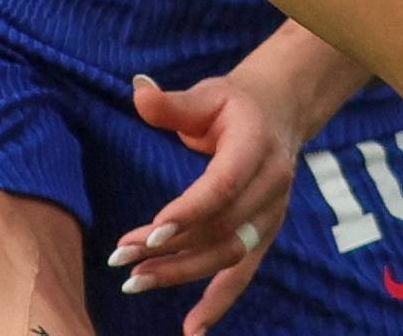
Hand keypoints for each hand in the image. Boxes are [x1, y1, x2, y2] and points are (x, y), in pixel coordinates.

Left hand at [111, 70, 299, 335]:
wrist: (281, 112)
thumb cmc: (235, 102)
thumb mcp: (207, 94)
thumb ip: (172, 103)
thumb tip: (138, 90)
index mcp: (257, 146)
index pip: (225, 185)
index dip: (190, 211)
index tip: (152, 233)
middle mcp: (272, 186)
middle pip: (221, 227)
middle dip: (171, 248)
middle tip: (121, 259)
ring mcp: (272, 215)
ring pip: (228, 254)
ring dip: (181, 273)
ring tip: (135, 280)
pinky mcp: (265, 234)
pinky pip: (243, 273)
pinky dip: (219, 302)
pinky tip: (192, 327)